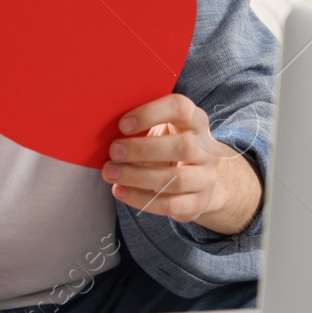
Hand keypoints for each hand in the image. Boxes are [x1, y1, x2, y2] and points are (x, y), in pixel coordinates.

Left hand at [101, 93, 261, 235]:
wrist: (201, 179)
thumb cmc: (169, 147)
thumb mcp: (161, 131)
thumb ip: (141, 128)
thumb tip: (105, 134)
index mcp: (194, 121)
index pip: (179, 107)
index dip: (150, 114)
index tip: (122, 124)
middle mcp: (206, 148)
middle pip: (183, 146)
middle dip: (143, 150)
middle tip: (113, 151)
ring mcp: (206, 177)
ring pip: (176, 179)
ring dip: (138, 177)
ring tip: (110, 173)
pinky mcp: (199, 202)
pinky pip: (171, 205)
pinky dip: (141, 199)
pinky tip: (120, 191)